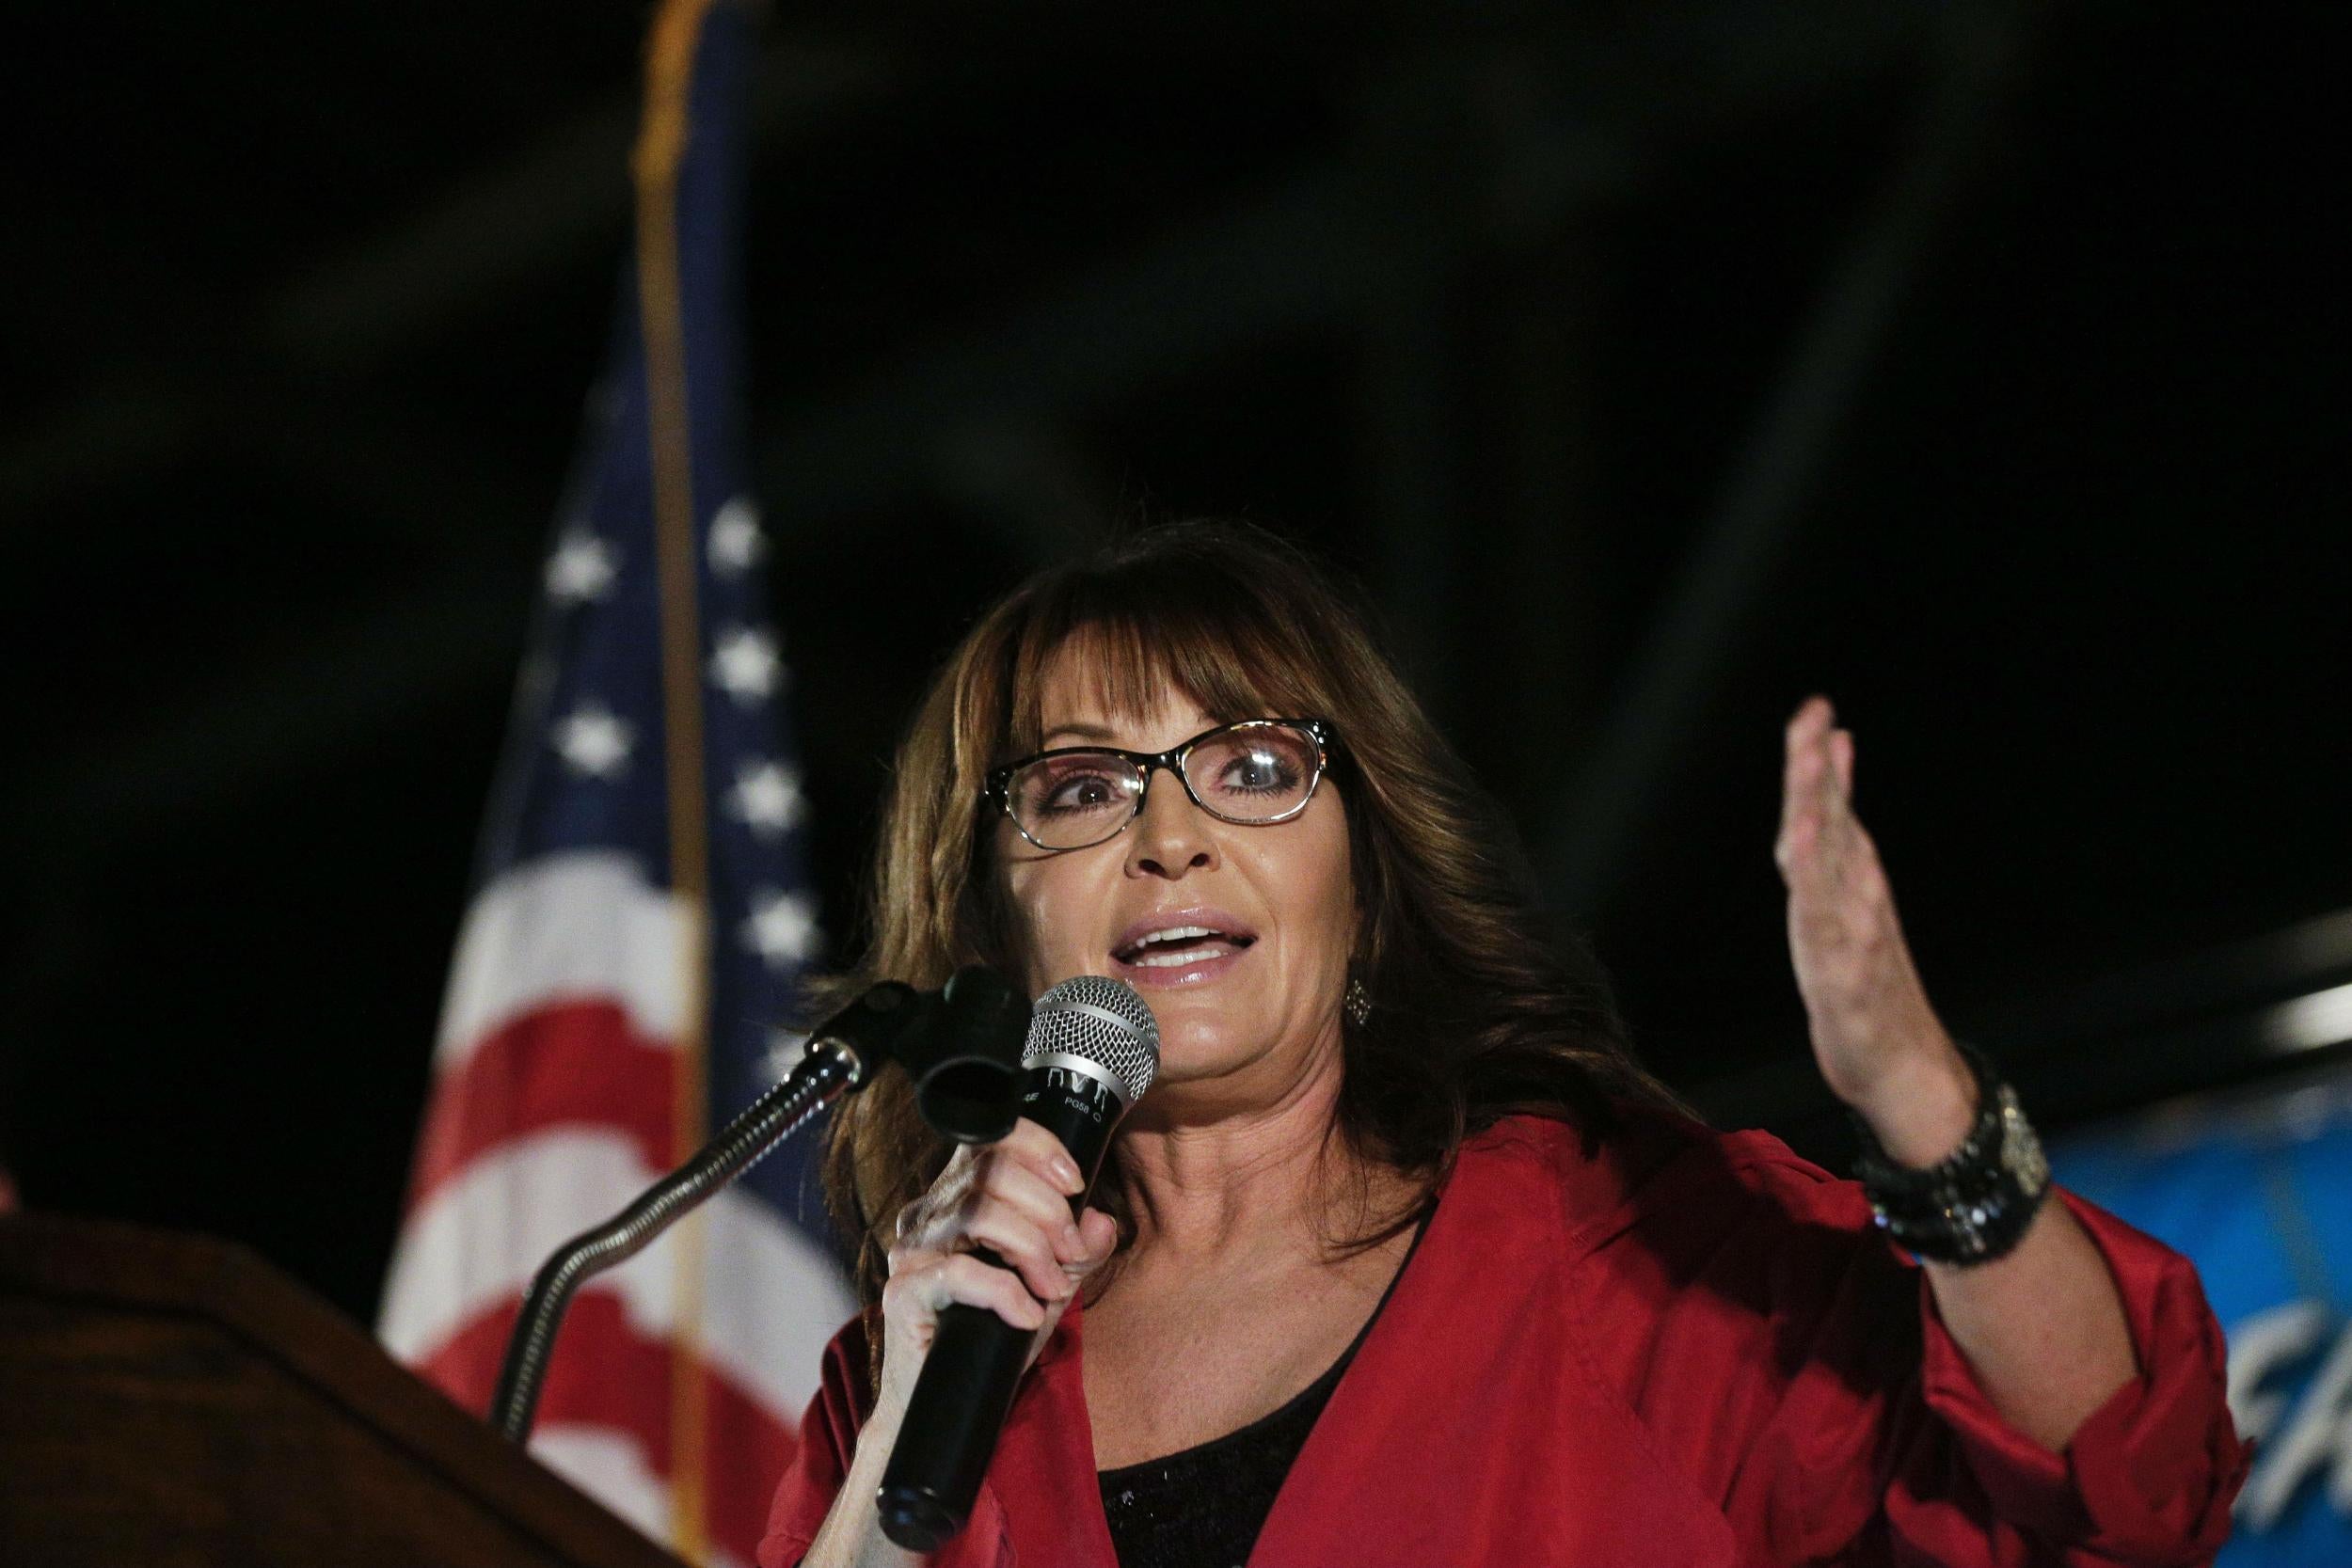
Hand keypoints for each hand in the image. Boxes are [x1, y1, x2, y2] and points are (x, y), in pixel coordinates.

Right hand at [875, 1118, 1118, 1417]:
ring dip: (1032, 1247)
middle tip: (1073, 1254)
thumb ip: (1078, 1252)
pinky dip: (1005, 1292)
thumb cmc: (992, 1336)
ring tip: (1053, 1287)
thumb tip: (1101, 1221)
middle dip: (1049, 1209)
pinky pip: (959, 1275)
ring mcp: (911, 1253)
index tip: (1076, 1183)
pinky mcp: (902, 1294)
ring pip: (978, 1213)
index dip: (1039, 1148)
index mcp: (959, 1196)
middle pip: (992, 1172)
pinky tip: (1026, 1315)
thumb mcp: (1050, 1287)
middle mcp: (929, 1214)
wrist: (947, 1402)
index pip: (992, 1139)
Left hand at [1774, 696, 1974, 1164]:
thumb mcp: (1846, 908)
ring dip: (1820, 808)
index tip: (1815, 710)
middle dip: (1817, 769)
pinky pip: (1821, 915)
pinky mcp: (1839, 970)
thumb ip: (1837, 845)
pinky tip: (1806, 841)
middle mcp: (1854, 895)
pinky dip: (1814, 875)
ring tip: (1810, 761)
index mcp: (1852, 878)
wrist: (1901, 1063)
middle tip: (1813, 716)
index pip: (1831, 808)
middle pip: (1830, 822)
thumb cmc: (1868, 979)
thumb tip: (1835, 786)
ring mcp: (1850, 930)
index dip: (1819, 760)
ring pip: (1828, 861)